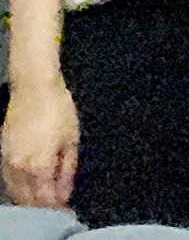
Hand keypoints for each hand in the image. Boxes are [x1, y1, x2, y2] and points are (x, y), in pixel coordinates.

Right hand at [3, 75, 76, 208]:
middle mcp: (19, 168)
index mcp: (39, 166)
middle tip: (57, 208)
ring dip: (29, 200)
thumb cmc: (58, 110)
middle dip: (43, 207)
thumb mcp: (71, 140)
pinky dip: (18, 188)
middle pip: (28, 199)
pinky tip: (28, 188)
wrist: (34, 88)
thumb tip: (66, 191)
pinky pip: (8, 179)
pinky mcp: (2, 153)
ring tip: (44, 200)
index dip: (57, 207)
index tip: (67, 211)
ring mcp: (8, 161)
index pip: (46, 199)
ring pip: (16, 191)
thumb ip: (67, 169)